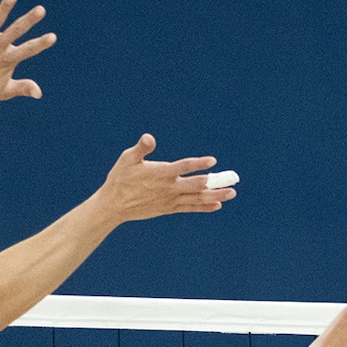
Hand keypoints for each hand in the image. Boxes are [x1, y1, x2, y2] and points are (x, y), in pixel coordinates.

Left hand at [0, 0, 58, 107]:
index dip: (41, 43)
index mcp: (7, 61)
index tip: (53, 36)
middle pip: (15, 31)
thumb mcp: (4, 91)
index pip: (28, 50)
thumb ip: (23, 88)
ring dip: (3, 8)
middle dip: (29, 20)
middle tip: (41, 10)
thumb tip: (39, 93)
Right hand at [93, 134, 235, 221]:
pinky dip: (204, 207)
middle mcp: (169, 188)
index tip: (212, 160)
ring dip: (215, 195)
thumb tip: (149, 137)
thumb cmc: (120, 178)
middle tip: (232, 180)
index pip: (183, 167)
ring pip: (197, 198)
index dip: (198, 164)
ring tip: (231, 193)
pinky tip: (217, 205)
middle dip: (215, 182)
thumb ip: (141, 148)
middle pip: (196, 185)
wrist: (114, 205)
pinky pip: (190, 208)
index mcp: (160, 173)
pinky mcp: (169, 208)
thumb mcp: (127, 159)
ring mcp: (170, 200)